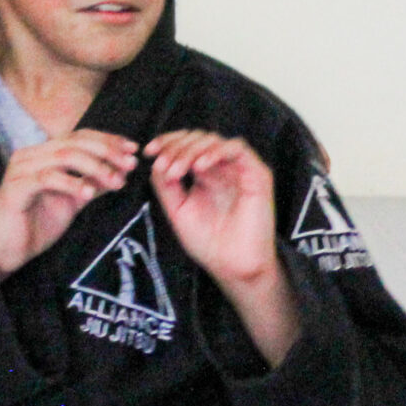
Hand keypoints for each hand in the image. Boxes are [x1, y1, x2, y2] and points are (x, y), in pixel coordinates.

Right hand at [0, 129, 137, 274]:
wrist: (7, 250)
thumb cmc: (36, 225)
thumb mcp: (72, 202)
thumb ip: (91, 184)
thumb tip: (120, 173)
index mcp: (44, 154)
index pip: (79, 137)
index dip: (107, 140)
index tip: (133, 150)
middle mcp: (31, 155)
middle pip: (74, 142)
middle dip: (106, 151)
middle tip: (130, 164)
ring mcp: (22, 169)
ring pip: (64, 156)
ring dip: (94, 167)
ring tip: (115, 181)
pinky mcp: (16, 188)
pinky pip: (47, 178)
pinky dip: (71, 184)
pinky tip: (88, 194)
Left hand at [147, 130, 301, 365]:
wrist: (232, 266)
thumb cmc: (208, 243)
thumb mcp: (177, 210)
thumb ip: (165, 186)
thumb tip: (156, 161)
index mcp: (204, 174)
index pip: (186, 145)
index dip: (167, 142)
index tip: (149, 152)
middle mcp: (222, 168)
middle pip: (197, 138)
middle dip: (176, 146)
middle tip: (162, 163)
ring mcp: (239, 169)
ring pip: (214, 140)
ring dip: (191, 150)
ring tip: (177, 170)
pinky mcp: (257, 173)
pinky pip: (237, 149)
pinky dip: (216, 151)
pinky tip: (199, 166)